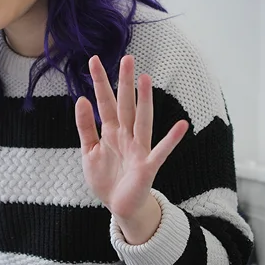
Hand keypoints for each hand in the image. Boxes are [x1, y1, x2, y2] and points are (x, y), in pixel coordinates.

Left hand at [75, 55, 188, 242]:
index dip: (99, 82)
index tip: (93, 60)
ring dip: (145, 100)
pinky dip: (172, 139)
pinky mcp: (148, 166)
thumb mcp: (89, 151)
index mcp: (111, 131)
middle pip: (125, 104)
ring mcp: (139, 149)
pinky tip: (182, 125)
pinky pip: (161, 151)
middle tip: (127, 58)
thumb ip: (85, 127)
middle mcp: (126, 135)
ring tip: (146, 79)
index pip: (104, 102)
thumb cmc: (106, 177)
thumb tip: (82, 99)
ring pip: (142, 120)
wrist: (119, 206)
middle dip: (124, 83)